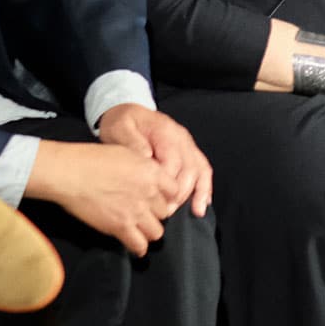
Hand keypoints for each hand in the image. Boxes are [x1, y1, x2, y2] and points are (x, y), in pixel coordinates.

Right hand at [28, 139, 176, 255]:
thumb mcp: (126, 152)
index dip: (167, 196)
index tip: (158, 198)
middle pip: (165, 212)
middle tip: (144, 213)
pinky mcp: (120, 227)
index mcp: (152, 172)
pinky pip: (139, 245)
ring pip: (157, 232)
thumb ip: (143, 166)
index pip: (175, 191)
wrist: (69, 173)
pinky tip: (135, 246)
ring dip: (149, 231)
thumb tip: (149, 175)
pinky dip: (139, 248)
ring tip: (140, 229)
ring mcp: (136, 211)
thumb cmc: (91, 158)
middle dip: (155, 213)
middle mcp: (149, 192)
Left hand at [96, 103, 213, 217]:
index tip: (156, 198)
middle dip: (181, 193)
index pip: (173, 161)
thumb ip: (132, 141)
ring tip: (193, 211)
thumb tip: (147, 156)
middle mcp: (181, 138)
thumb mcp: (119, 127)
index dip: (167, 183)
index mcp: (165, 131)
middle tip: (167, 211)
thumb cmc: (123, 122)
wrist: (128, 114)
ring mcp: (187, 145)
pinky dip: (205, 188)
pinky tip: (201, 203)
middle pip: (190, 169)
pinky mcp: (189, 153)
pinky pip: (203, 170)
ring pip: (201, 170)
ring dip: (198, 192)